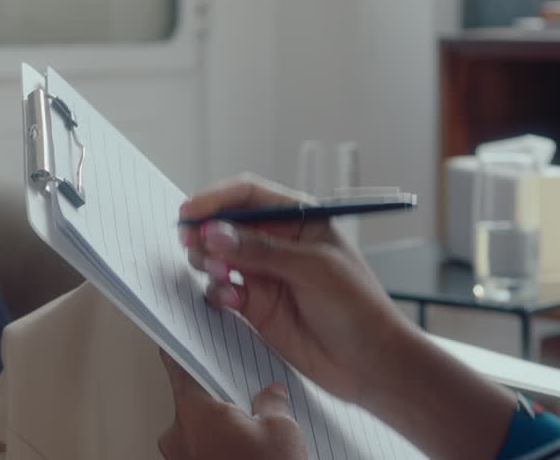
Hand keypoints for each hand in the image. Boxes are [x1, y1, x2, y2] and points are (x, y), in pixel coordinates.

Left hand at [157, 349, 306, 459]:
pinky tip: (247, 452)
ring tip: (253, 433)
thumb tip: (271, 395)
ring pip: (198, 431)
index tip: (179, 335)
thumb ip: (272, 401)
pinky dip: (221, 448)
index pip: (177, 366)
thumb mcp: (282, 429)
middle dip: (218, 399)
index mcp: (193, 413)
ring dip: (220, 429)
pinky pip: (203, 452)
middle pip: (192, 401)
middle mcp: (178, 438)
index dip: (182, 348)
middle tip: (246, 398)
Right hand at [179, 174, 409, 407]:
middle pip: (226, 224)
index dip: (215, 199)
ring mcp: (264, 274)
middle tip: (190, 244)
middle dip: (205, 232)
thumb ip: (262, 250)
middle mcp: (277, 242)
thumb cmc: (358, 307)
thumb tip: (215, 232)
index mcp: (298, 219)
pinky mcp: (254, 305)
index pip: (248, 195)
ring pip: (217, 257)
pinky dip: (217, 293)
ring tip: (221, 275)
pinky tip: (232, 302)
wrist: (369, 363)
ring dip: (208, 262)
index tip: (190, 213)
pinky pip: (221, 291)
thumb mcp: (314, 269)